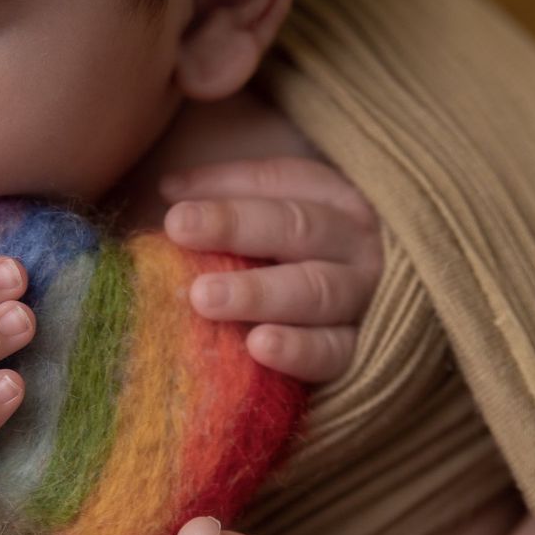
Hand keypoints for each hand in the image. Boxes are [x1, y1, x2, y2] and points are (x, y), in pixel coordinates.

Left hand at [160, 157, 382, 382]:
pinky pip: (334, 352)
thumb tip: (170, 189)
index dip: (226, 186)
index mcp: (332, 200)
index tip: (172, 202)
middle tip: (179, 228)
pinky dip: (298, 350)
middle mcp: (355, 244)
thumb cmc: (281, 269)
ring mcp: (363, 299)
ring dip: (259, 293)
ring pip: (317, 290)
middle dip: (237, 226)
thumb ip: (220, 202)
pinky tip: (258, 347)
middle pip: (299, 227)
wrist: (355, 352)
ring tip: (205, 298)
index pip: (281, 180)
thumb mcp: (259, 224)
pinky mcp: (364, 354)